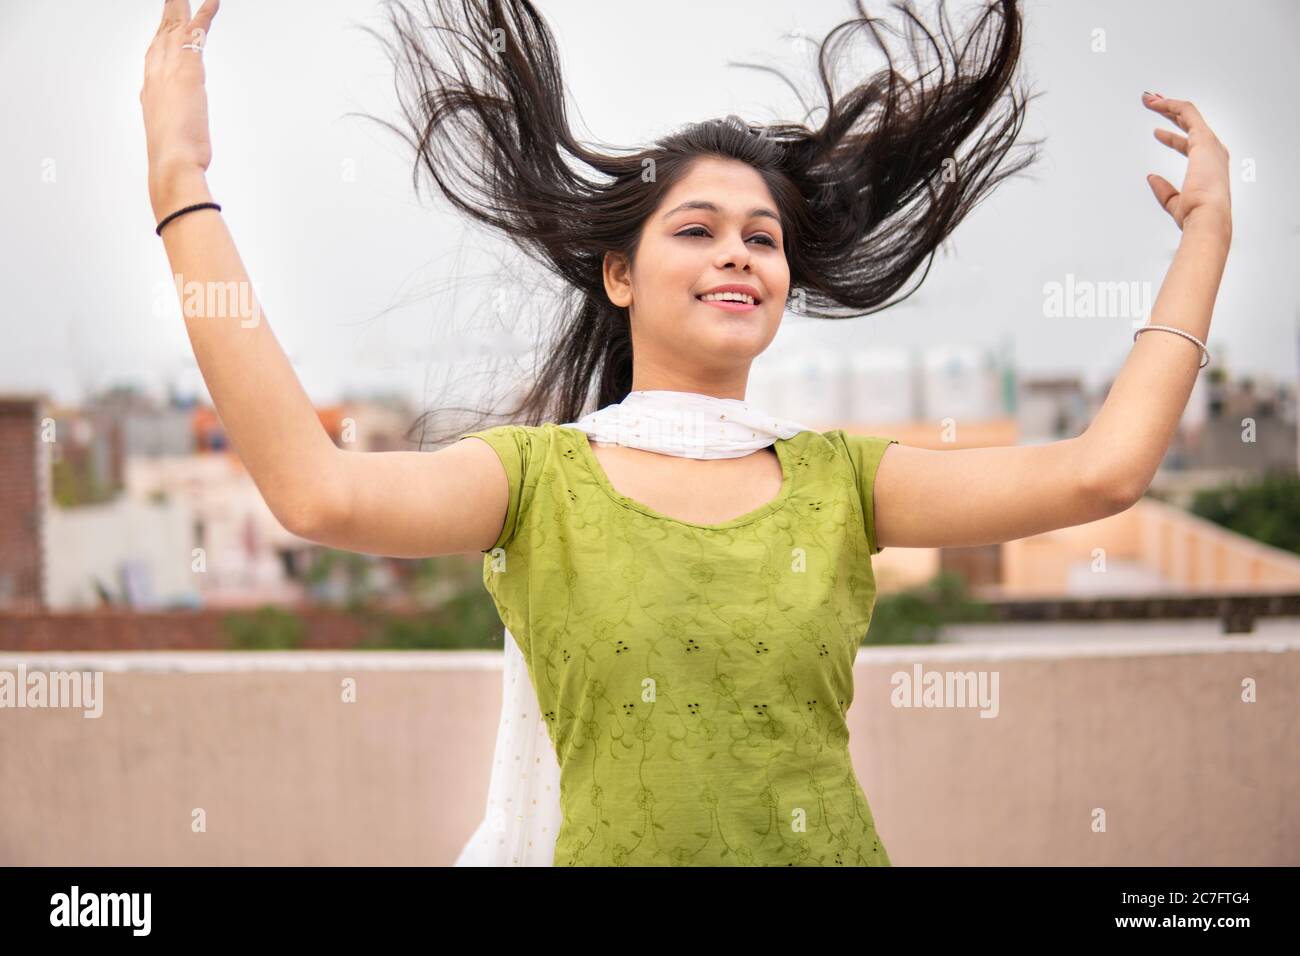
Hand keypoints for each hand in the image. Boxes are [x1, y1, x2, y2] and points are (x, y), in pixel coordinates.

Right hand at [141, 0, 220, 214]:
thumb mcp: (171, 141)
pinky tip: (214, 0)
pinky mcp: (190, 70)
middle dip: (168, 12)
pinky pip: (199, 33)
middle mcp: (156, 74)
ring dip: (181, 4)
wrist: (171, 164)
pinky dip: (206, 14)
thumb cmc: (173, 160)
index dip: (160, 38)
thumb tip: (173, 143)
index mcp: (151, 90)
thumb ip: (171, 135)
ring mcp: (170, 69)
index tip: (164, 25)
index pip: (154, 55)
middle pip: (162, 34)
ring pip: (176, 26)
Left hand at [1142, 92, 1231, 241]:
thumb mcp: (1174, 203)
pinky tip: (1157, 102)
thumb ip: (1164, 190)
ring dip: (1168, 105)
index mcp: (1209, 167)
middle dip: (1171, 113)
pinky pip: (1187, 113)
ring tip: (1148, 99)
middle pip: (1190, 124)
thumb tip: (1151, 177)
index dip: (1171, 137)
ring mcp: (1210, 144)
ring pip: (1188, 115)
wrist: (1208, 216)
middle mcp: (1213, 152)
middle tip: (1153, 105)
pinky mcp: (1203, 139)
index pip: (1189, 145)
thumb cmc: (1197, 215)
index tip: (1156, 132)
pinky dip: (1171, 105)